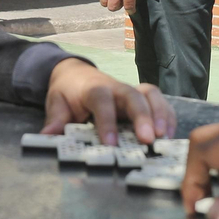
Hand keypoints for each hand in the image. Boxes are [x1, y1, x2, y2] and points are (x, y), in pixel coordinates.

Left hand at [42, 57, 175, 144]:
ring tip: (164, 138)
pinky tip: (170, 136)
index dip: (107, 121)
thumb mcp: (56, 104)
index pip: (101, 100)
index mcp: (93, 89)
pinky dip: (168, 117)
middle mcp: (116, 87)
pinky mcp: (142, 98)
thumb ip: (55, 120)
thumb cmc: (68, 93)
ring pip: (151, 95)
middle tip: (149, 139)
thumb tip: (48, 136)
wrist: (76, 75)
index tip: (110, 144)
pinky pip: (160, 102)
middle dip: (143, 116)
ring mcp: (131, 91)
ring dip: (160, 115)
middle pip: (133, 95)